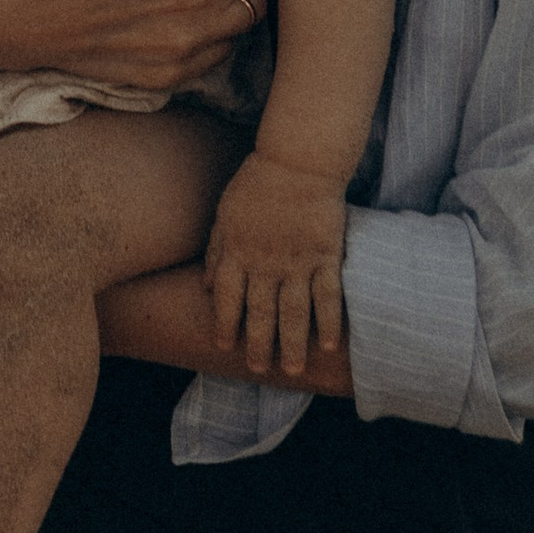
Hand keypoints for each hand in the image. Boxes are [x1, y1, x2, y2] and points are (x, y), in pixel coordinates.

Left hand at [203, 157, 346, 381]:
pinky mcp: (325, 256)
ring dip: (292, 344)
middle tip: (258, 369)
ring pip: (294, 313)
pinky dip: (329, 322)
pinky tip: (329, 345)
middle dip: (258, 344)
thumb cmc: (257, 182)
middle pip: (260, 313)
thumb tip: (204, 285)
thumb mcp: (224, 213)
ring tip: (292, 371)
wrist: (297, 161)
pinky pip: (328, 296)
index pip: (227, 298)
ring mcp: (297, 262)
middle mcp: (265, 263)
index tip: (224, 346)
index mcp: (237, 252)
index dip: (225, 324)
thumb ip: (216, 250)